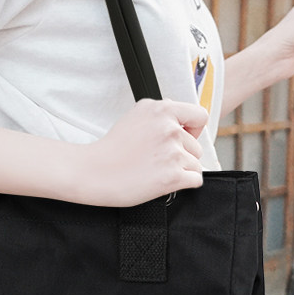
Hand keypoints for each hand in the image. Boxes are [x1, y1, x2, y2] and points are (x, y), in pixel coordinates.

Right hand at [71, 98, 207, 207]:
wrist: (94, 172)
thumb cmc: (111, 150)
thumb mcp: (134, 116)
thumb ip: (160, 115)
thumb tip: (180, 119)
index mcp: (161, 110)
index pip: (199, 116)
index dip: (193, 130)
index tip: (183, 138)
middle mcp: (170, 129)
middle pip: (196, 146)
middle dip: (182, 155)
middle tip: (158, 160)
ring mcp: (173, 153)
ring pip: (195, 164)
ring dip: (181, 171)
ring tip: (156, 171)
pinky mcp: (173, 176)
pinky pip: (195, 180)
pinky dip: (184, 184)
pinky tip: (165, 181)